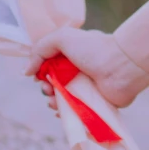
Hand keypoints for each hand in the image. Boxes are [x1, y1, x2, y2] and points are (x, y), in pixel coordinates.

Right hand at [24, 27, 148, 111]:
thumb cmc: (94, 49)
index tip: (37, 73)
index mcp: (73, 51)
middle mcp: (78, 68)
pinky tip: (60, 109)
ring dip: (51, 100)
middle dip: (44, 86)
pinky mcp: (91, 103)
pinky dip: (62, 112)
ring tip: (53, 99)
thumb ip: (41, 48)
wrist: (121, 67)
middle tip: (47, 87)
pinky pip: (71, 111)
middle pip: (53, 81)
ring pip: (60, 97)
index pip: (50, 61)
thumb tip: (27, 70)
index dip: (40, 68)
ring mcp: (84, 86)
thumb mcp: (63, 37)